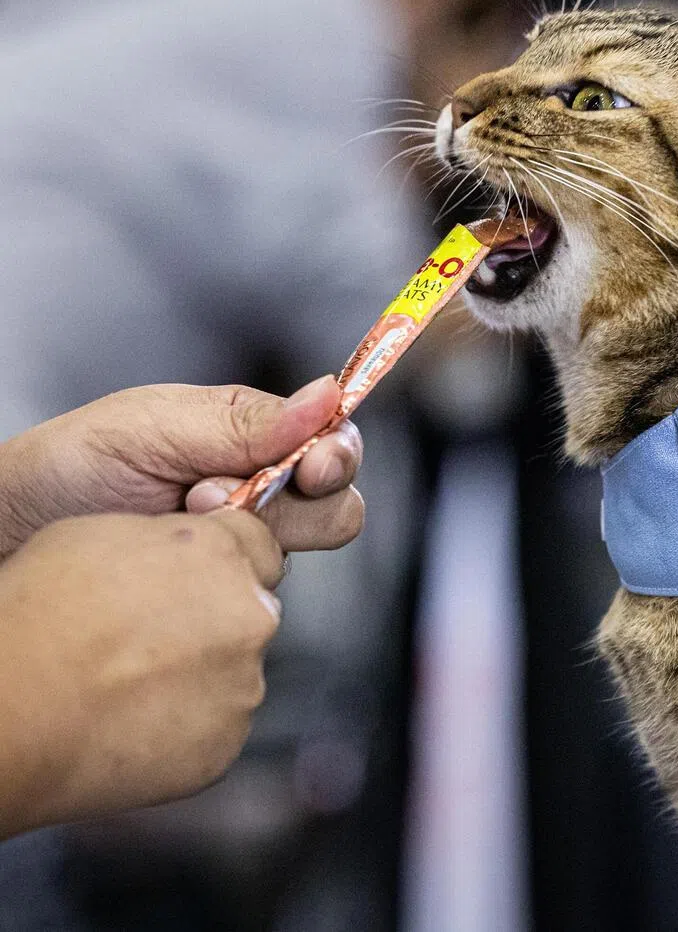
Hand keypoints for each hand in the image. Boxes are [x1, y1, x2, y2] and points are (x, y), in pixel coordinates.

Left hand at [0, 378, 363, 557]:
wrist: (10, 538)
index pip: (335, 442)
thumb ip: (246, 420)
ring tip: (180, 521)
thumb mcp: (156, 426)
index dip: (336, 455)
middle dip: (290, 502)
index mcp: (256, 433)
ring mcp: (245, 544)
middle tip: (212, 494)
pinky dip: (224, 578)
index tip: (313, 466)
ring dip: (248, 536)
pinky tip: (175, 563)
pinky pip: (258, 593)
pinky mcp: (226, 592)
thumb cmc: (72, 468)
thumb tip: (329, 393)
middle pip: (337, 504)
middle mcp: (263, 490)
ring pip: (301, 551)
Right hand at [0, 511, 283, 835]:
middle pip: (252, 609)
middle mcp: (249, 616)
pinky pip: (216, 724)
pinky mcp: (226, 743)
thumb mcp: (103, 534)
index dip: (227, 561)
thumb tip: (186, 550)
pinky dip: (186, 723)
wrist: (12, 708)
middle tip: (153, 637)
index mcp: (221, 556)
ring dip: (201, 673)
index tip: (201, 577)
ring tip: (133, 682)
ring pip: (236, 670)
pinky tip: (134, 719)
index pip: (260, 545)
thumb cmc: (40, 619)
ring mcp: (242, 684)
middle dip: (216, 617)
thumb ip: (170, 540)